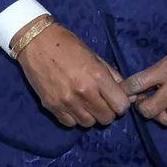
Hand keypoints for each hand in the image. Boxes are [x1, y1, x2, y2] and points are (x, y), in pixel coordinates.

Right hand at [14, 19, 134, 127]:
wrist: (36, 42)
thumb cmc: (68, 45)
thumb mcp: (95, 56)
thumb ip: (112, 76)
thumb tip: (129, 94)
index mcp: (97, 76)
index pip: (121, 106)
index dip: (121, 103)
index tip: (116, 98)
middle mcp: (84, 92)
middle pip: (107, 118)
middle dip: (107, 110)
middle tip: (101, 100)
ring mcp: (67, 102)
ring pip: (89, 123)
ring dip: (90, 115)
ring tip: (85, 101)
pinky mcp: (52, 107)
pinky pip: (71, 123)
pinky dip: (74, 117)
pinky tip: (71, 104)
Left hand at [120, 14, 166, 129]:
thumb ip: (164, 66)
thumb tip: (152, 79)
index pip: (137, 84)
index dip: (126, 89)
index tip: (123, 90)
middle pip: (148, 109)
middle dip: (140, 105)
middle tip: (141, 98)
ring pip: (164, 120)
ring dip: (157, 113)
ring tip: (158, 105)